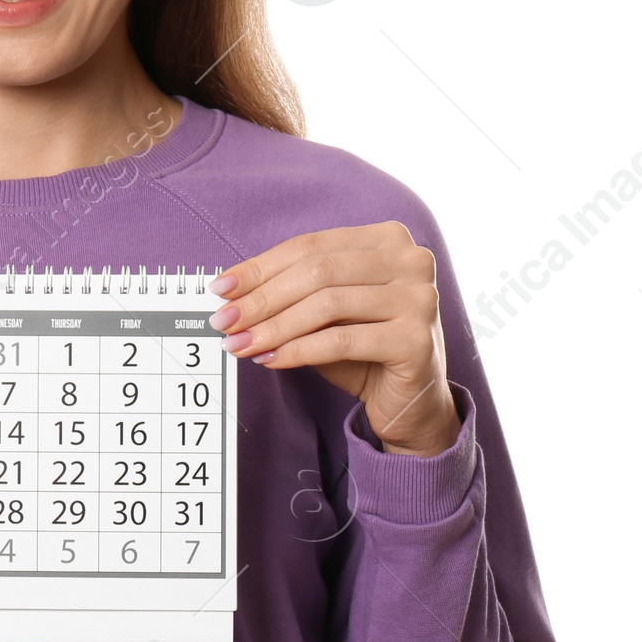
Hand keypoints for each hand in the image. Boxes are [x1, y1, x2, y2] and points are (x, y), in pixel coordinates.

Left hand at [208, 222, 461, 457]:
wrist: (410, 403)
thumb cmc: (363, 351)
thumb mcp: (324, 312)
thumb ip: (290, 292)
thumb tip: (230, 291)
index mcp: (387, 239)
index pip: (310, 246)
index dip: (260, 267)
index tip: (221, 289)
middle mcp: (411, 259)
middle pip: (317, 272)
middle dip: (262, 299)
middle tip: (224, 321)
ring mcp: (420, 297)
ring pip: (326, 305)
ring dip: (273, 327)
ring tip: (240, 344)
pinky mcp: (416, 339)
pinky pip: (341, 341)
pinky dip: (298, 350)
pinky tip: (271, 360)